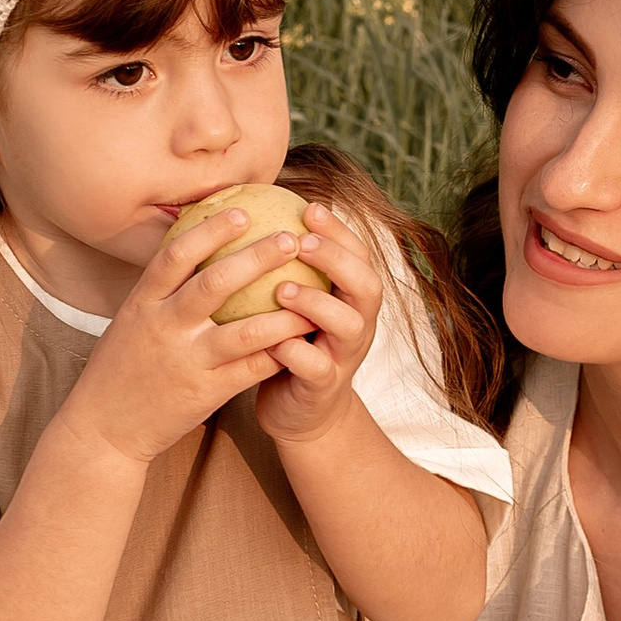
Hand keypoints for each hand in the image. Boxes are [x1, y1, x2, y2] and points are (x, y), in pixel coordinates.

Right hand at [55, 201, 311, 475]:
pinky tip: (301, 339)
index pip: (176, 254)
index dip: (211, 229)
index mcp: (142, 303)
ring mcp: (186, 361)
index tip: (243, 210)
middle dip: (257, 257)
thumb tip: (194, 249)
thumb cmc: (122, 368)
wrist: (103, 429)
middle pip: (216, 283)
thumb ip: (160, 291)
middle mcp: (164, 327)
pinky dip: (279, 352)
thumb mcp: (131, 321)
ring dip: (285, 313)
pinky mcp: (205, 393)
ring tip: (313, 296)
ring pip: (246, 331)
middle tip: (290, 239)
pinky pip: (252, 369)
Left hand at [251, 205, 383, 448]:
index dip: (340, 231)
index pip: (359, 255)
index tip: (308, 208)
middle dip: (337, 261)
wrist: (300, 412)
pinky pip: (316, 368)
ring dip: (316, 304)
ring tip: (282, 290)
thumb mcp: (296, 303)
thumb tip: (253, 212)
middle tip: (301, 243)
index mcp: (351, 298)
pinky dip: (296, 352)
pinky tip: (272, 339)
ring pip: (348, 326)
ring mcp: (344, 357)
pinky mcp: (323, 388)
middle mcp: (357, 324)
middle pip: (367, 286)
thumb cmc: (291, 343)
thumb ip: (288, 267)